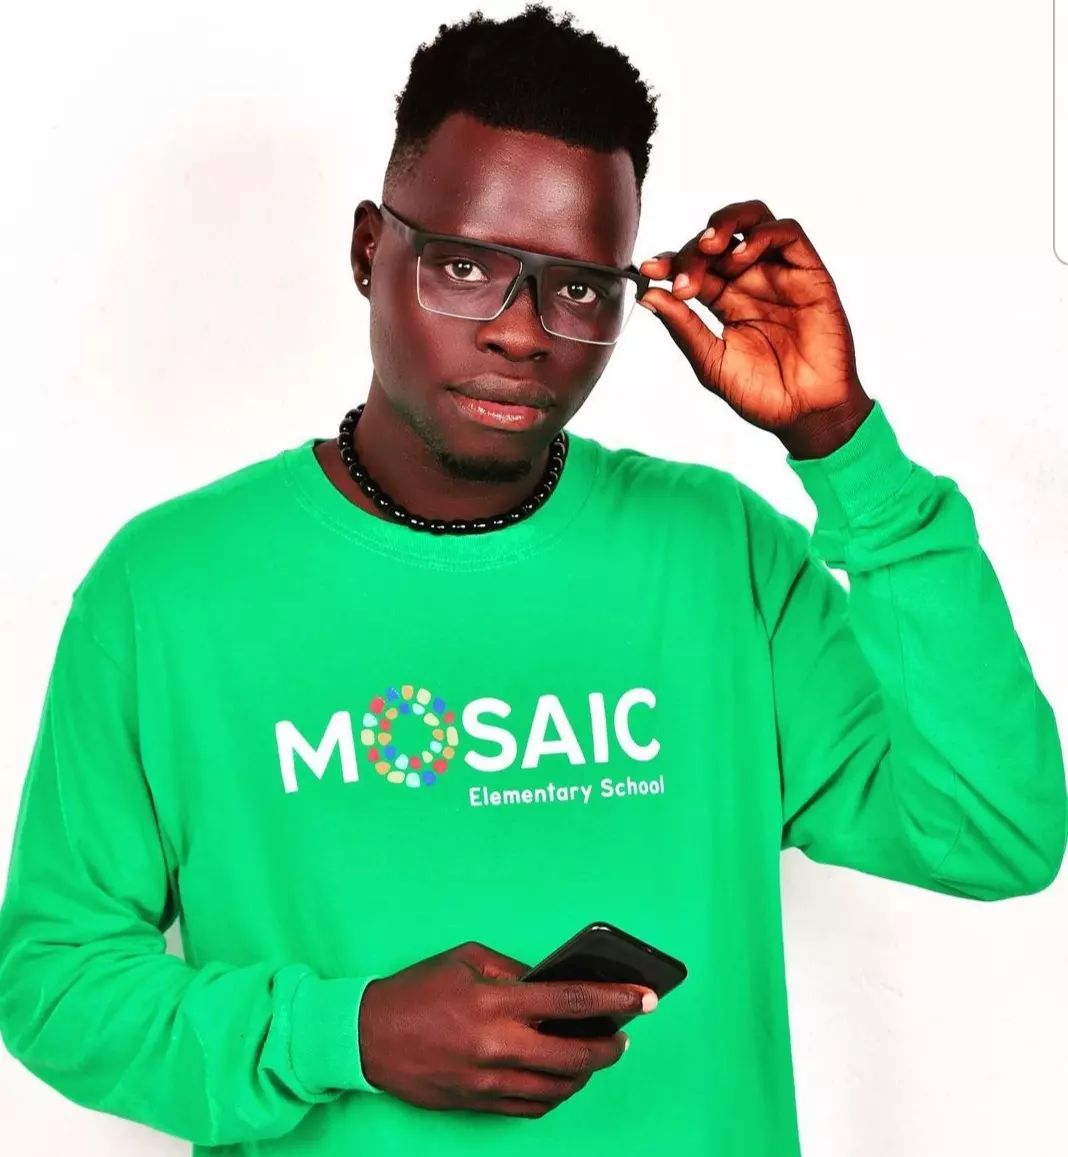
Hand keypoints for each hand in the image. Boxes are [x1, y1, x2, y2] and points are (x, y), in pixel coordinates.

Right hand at [357, 940, 654, 1117]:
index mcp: (496, 1001)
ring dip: (586, 1071)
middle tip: (624, 1035)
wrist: (367, 1037)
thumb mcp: (466, 958)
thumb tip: (553, 983)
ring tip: (595, 1053)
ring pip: (559, 1086)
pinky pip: (533, 1107)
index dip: (615, 999)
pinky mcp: (479, 1103)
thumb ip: (514, 970)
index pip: (571, 1000)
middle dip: (611, 1046)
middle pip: (576, 1054)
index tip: (645, 998)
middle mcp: (497, 1045)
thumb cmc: (417, 990)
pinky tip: (563, 1077)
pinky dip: (557, 1093)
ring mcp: (489, 1080)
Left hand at [637, 199, 873, 457]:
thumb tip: (648, 296)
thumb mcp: (712, 363)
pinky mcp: (809, 273)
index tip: (649, 270)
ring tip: (708, 248)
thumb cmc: (763, 395)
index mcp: (723, 301)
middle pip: (716, 240)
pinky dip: (760, 235)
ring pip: (752, 220)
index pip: (692, 267)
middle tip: (684, 280)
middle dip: (693, 252)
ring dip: (725, 223)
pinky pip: (788, 234)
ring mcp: (778, 274)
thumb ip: (684, 328)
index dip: (670, 263)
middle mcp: (749, 281)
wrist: (806, 414)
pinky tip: (739, 257)